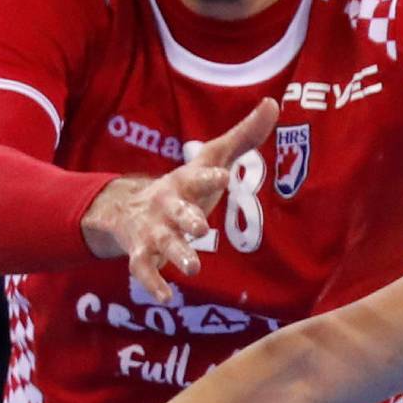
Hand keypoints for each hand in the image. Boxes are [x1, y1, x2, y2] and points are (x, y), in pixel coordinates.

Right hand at [81, 98, 279, 305]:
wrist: (128, 208)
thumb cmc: (185, 186)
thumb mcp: (211, 160)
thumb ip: (244, 137)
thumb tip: (274, 104)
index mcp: (185, 181)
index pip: (198, 176)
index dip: (209, 176)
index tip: (223, 175)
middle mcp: (167, 205)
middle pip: (178, 211)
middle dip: (188, 219)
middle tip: (203, 229)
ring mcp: (153, 229)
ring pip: (162, 242)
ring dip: (176, 254)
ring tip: (193, 268)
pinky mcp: (141, 252)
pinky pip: (143, 269)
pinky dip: (153, 283)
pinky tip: (167, 297)